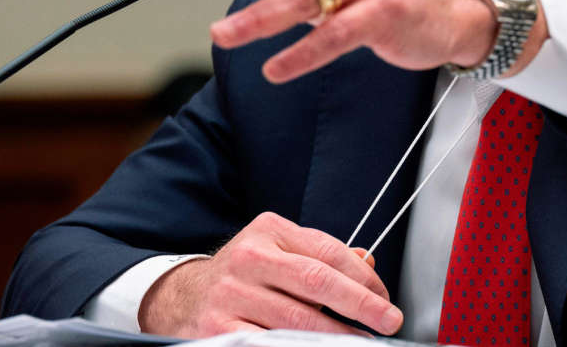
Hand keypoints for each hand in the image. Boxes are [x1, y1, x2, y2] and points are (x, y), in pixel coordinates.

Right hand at [138, 212, 401, 336]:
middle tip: (388, 320)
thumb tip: (368, 262)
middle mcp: (249, 258)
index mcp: (269, 231)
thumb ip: (320, 256)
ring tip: (360, 342)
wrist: (179, 297)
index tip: (385, 298)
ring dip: (336, 335)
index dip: (363, 278)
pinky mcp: (217, 329)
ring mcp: (231, 294)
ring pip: (296, 320)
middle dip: (360, 304)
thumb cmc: (244, 274)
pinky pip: (267, 343)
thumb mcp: (278, 251)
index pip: (328, 252)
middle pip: (316, 282)